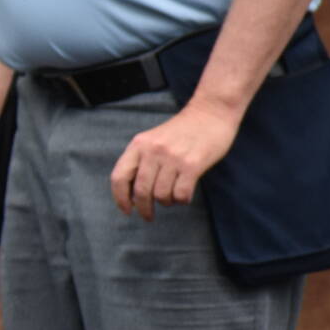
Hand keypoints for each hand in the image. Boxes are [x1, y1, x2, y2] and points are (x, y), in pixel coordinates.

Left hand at [109, 101, 240, 219]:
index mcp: (138, 145)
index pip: (119, 177)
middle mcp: (153, 151)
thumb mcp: (153, 140)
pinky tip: (184, 195)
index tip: (127, 210)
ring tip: (172, 197)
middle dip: (144, 208)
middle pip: (140, 191)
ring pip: (161, 195)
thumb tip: (132, 194)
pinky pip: (181, 194)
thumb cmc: (181, 130)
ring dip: (166, 202)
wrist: (210, 112)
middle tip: (148, 216)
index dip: (120, 198)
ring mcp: (172, 158)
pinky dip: (182, 200)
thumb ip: (141, 160)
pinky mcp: (192, 164)